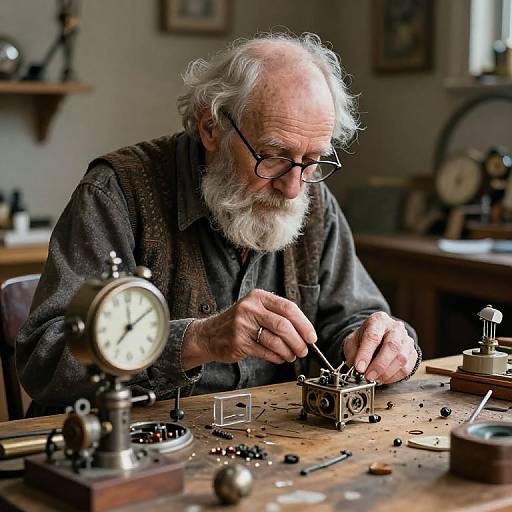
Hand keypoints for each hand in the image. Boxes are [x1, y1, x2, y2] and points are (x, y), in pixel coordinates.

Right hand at [182, 289, 316, 368]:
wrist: (209, 334)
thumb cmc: (238, 323)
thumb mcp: (255, 309)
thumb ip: (277, 316)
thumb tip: (304, 332)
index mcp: (258, 296)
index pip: (288, 308)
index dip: (304, 324)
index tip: (311, 337)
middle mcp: (250, 308)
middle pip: (283, 325)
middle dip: (298, 341)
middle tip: (304, 350)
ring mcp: (242, 325)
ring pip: (276, 341)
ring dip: (288, 352)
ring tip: (291, 355)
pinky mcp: (239, 342)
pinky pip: (266, 352)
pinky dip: (277, 357)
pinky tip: (279, 358)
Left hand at [342, 312, 416, 383]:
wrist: (378, 337)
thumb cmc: (365, 338)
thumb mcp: (353, 341)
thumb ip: (353, 354)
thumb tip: (357, 370)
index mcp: (379, 320)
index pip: (373, 336)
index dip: (366, 354)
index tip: (359, 368)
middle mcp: (395, 328)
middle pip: (392, 346)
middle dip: (379, 365)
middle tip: (369, 376)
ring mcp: (406, 340)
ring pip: (402, 358)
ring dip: (387, 373)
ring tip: (375, 378)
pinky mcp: (413, 353)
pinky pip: (407, 368)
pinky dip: (394, 377)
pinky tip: (384, 378)